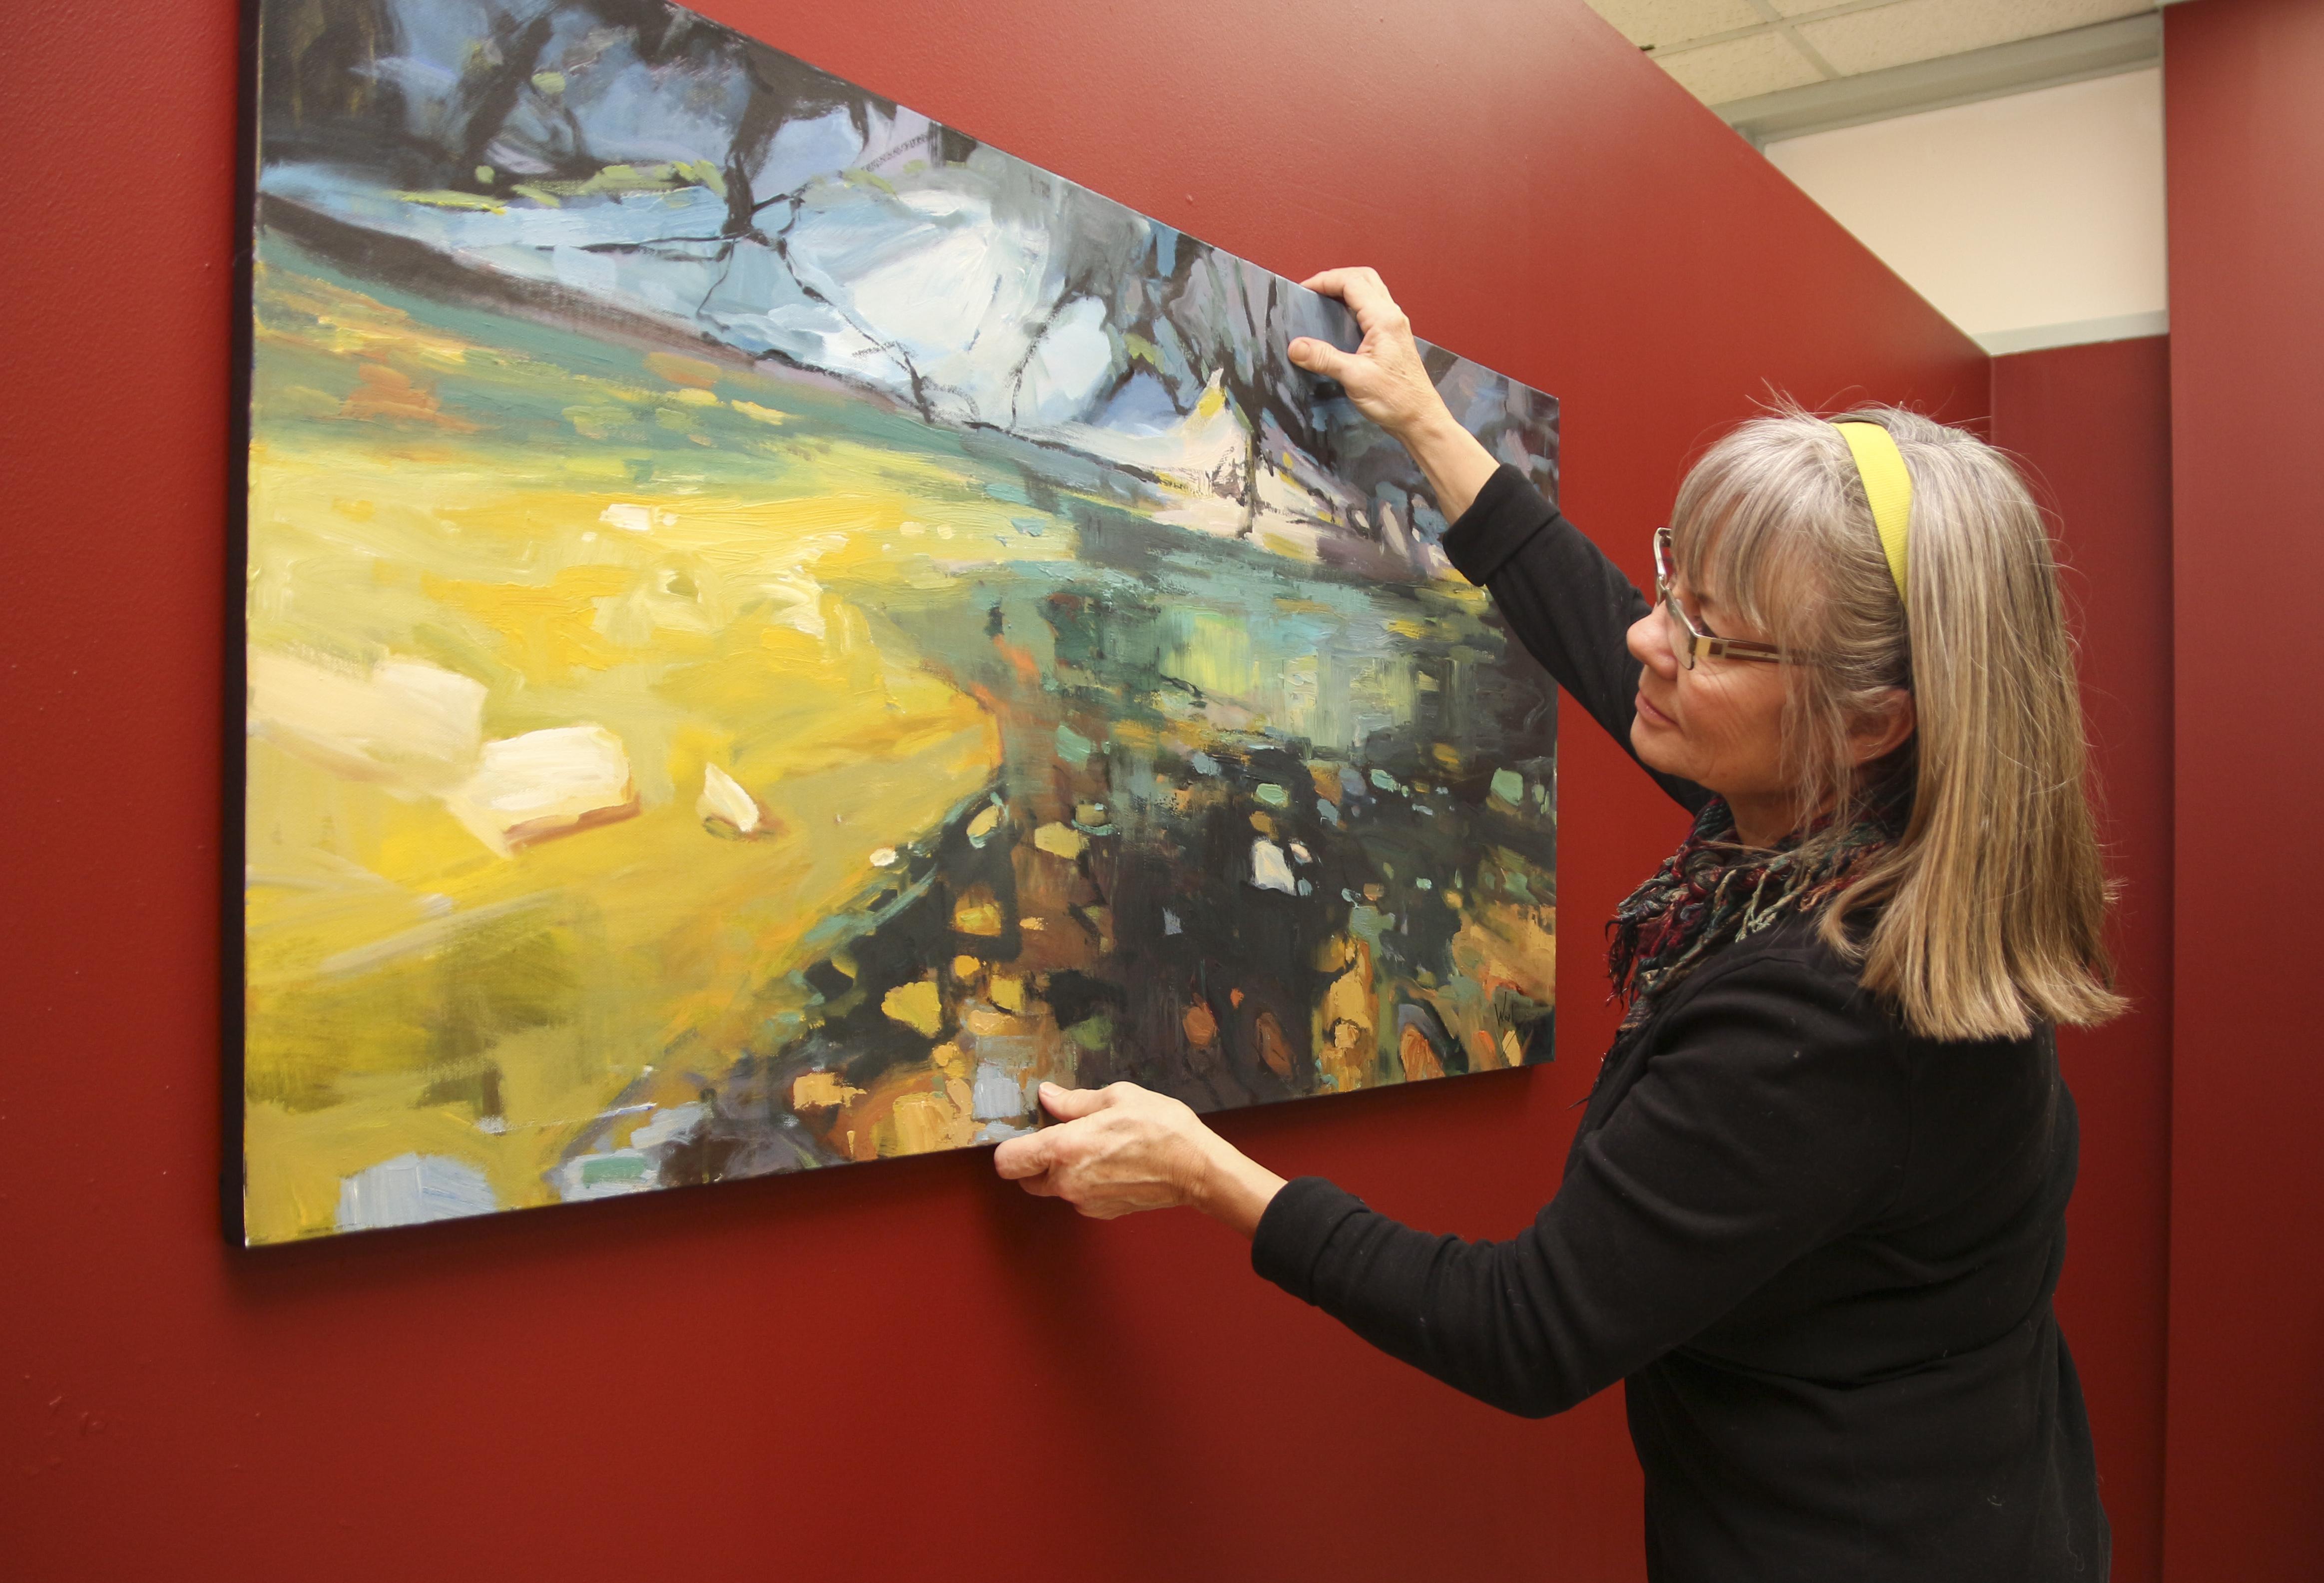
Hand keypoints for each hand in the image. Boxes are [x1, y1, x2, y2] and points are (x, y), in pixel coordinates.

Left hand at [992, 1082, 1286, 1234]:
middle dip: (1033, 1160)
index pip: (1007, 1161)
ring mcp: (1084, 1201)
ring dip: (1061, 1171)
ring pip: (1053, 1188)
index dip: (1009, 1147)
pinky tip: (1110, 1164)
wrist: (1197, 1169)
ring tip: (1093, 1148)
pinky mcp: (1101, 1212)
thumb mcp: (1118, 1097)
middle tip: (1059, 1138)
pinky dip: (1084, 1183)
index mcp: (1065, 1149)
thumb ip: (1074, 1101)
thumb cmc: (1162, 1128)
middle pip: (1025, 1178)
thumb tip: (1048, 1096)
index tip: (1023, 1133)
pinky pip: (1078, 1197)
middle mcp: (1068, 1181)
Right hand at [1289, 267, 1500, 521]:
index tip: (1302, 291)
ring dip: (1346, 289)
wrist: (1420, 418)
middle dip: (1336, 278)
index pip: (1352, 282)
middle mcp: (1392, 315)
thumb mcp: (1354, 378)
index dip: (1324, 281)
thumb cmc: (1393, 398)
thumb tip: (1294, 346)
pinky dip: (1353, 305)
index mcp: (1383, 318)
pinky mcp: (1393, 337)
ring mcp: (1395, 325)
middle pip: (1364, 278)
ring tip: (1322, 303)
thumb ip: (1324, 358)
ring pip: (1370, 291)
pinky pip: (1372, 308)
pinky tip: (1339, 322)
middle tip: (1313, 292)